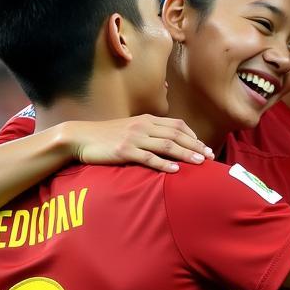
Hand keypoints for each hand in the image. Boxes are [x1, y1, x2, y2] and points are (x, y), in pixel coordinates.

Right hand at [62, 116, 213, 172]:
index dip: (193, 136)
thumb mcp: (130, 129)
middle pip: (176, 134)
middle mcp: (143, 126)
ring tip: (200, 163)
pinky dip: (163, 164)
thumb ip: (149, 133)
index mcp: (146, 120)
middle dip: (196, 146)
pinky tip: (175, 170)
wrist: (79, 137)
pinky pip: (148, 157)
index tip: (205, 147)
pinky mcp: (124, 151)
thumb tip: (168, 144)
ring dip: (185, 154)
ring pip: (166, 145)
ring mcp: (133, 138)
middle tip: (210, 157)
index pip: (177, 125)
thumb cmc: (106, 136)